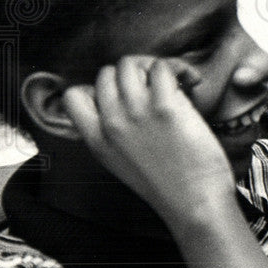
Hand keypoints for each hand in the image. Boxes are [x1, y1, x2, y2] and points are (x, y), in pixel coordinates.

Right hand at [62, 56, 233, 235]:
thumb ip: (112, 134)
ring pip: (131, 63)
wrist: (195, 203)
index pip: (72, 97)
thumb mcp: (123, 162)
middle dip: (131, 73)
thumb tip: (119, 99)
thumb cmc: (169, 184)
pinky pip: (161, 67)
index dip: (96, 88)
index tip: (120, 95)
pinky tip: (191, 83)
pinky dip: (178, 69)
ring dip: (153, 67)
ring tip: (174, 83)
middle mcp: (111, 123)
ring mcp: (136, 113)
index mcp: (97, 140)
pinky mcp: (165, 107)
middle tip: (155, 87)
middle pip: (107, 73)